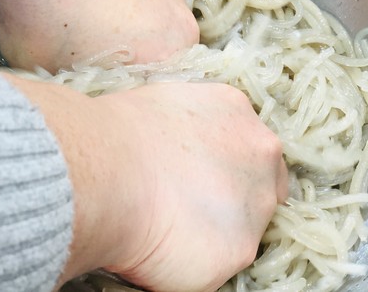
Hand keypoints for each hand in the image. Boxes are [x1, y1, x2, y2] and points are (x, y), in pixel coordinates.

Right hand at [4, 74, 287, 291]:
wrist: (105, 173)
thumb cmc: (116, 135)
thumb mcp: (164, 103)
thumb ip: (192, 125)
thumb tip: (184, 147)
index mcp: (236, 110)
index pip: (248, 143)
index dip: (227, 165)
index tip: (203, 179)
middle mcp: (261, 152)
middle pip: (262, 184)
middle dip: (234, 197)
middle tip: (189, 207)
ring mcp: (256, 203)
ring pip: (245, 226)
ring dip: (215, 231)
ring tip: (168, 227)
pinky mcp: (240, 250)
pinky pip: (221, 263)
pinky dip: (196, 261)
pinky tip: (164, 247)